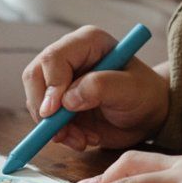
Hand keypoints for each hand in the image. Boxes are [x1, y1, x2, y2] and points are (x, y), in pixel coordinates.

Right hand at [21, 26, 168, 151]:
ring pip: (36, 101)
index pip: (53, 58)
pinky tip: (83, 139)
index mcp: (87, 42)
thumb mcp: (130, 89)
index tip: (54, 112)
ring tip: (83, 139)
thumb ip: (100, 87)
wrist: (147, 115)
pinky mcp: (58, 102)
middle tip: (62, 133)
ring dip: (55, 127)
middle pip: (34, 77)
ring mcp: (61, 80)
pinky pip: (45, 120)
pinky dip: (60, 135)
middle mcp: (69, 57)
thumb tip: (66, 99)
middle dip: (45, 109)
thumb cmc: (144, 94)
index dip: (50, 85)